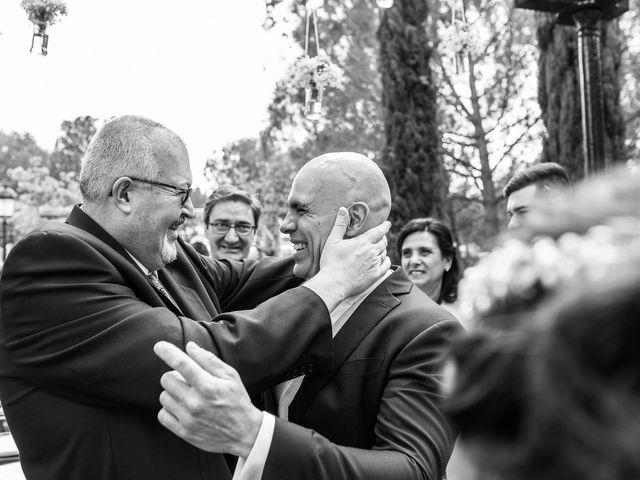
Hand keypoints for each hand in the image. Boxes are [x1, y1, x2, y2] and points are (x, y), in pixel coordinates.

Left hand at [153, 341, 262, 457]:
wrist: (244, 433)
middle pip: (167, 379)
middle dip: (175, 375)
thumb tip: (190, 347)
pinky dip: (169, 409)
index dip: (167, 352)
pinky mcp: (183, 432)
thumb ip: (209, 360)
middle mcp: (195, 402)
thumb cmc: (237, 401)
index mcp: (208, 386)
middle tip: (187, 380)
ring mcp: (188, 419)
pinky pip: (162, 415)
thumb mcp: (230, 376)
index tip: (159, 346)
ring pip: (164, 396)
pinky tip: (182, 408)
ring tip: (188, 395)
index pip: (181, 364)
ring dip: (173, 393)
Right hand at [305, 208, 390, 309]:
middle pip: (383, 242)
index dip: (385, 226)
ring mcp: (374, 264)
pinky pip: (386, 266)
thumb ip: (340, 224)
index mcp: (363, 242)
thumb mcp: (333, 241)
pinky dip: (387, 261)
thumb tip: (343, 209)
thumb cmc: (331, 262)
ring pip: (385, 253)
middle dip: (383, 238)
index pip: (379, 231)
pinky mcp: (375, 275)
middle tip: (380, 237)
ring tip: (379, 248)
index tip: (387, 224)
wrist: (334, 284)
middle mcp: (372, 252)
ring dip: (383, 249)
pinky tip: (384, 260)